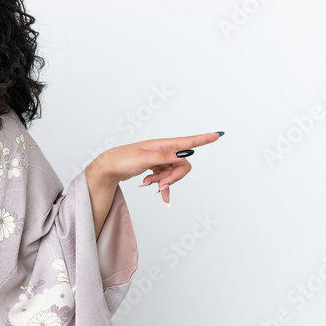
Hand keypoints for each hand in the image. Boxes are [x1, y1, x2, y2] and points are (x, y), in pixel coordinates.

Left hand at [89, 132, 223, 203]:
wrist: (107, 168)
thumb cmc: (122, 160)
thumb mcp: (143, 158)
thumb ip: (164, 157)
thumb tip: (183, 153)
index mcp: (161, 145)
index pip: (187, 142)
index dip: (203, 139)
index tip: (218, 134)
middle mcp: (162, 150)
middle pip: (182, 165)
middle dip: (174, 177)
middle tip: (160, 185)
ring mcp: (159, 159)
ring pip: (174, 173)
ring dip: (164, 182)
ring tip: (148, 184)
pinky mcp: (154, 167)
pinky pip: (165, 177)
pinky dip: (162, 185)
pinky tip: (155, 190)